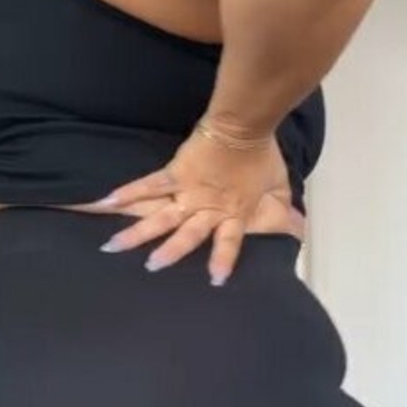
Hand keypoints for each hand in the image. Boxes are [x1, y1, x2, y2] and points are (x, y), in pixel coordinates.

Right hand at [87, 127, 300, 284]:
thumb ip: (284, 208)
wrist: (245, 124)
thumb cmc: (264, 156)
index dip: (222, 260)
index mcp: (233, 213)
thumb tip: (299, 226)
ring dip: (138, 233)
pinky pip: (150, 184)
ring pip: (160, 217)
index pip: (227, 243)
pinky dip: (129, 191)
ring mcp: (188, 191)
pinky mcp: (176, 172)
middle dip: (169, 253)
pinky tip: (107, 200)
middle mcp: (207, 208)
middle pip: (185, 236)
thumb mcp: (279, 186)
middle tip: (150, 268)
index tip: (215, 281)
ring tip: (114, 246)